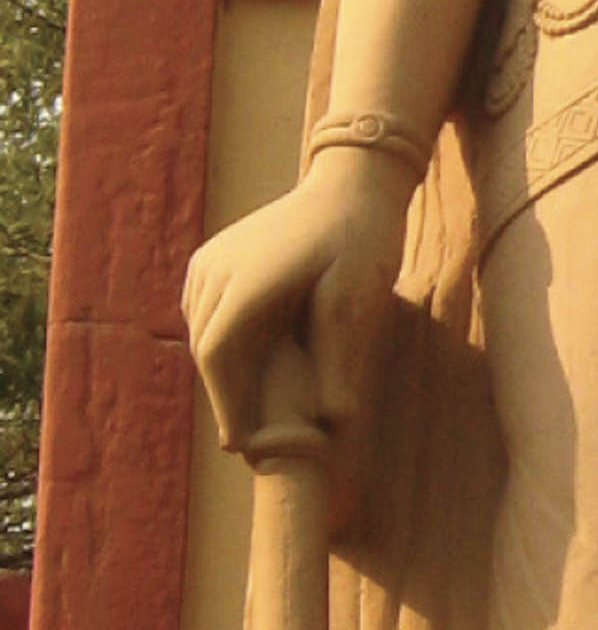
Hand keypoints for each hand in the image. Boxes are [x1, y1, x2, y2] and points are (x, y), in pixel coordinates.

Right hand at [182, 149, 413, 451]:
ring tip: (251, 406)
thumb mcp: (358, 295)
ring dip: (222, 369)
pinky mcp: (213, 258)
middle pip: (209, 349)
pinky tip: (249, 362)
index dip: (229, 405)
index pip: (220, 358)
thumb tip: (335, 420)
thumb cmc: (361, 238)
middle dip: (227, 393)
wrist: (352, 183)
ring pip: (203, 333)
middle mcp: (216, 270)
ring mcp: (210, 261)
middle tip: (252, 437)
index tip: (243, 445)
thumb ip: (341, 355)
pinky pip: (205, 313)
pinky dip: (221, 342)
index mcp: (245, 281)